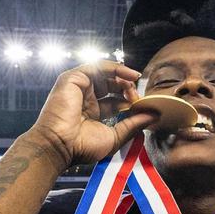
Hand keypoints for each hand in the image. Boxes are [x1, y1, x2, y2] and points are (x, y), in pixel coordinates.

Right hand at [28, 60, 158, 166]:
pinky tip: (130, 74)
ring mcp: (78, 87)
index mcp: (92, 113)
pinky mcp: (73, 78)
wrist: (60, 146)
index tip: (143, 106)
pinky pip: (97, 66)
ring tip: (135, 84)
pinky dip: (115, 68)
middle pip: (112, 86)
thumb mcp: (114, 136)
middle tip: (138, 97)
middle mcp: (84, 99)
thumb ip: (133, 125)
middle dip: (128, 89)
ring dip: (123, 78)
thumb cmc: (82, 147)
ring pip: (106, 74)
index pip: (115, 101)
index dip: (130, 101)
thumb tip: (153, 116)